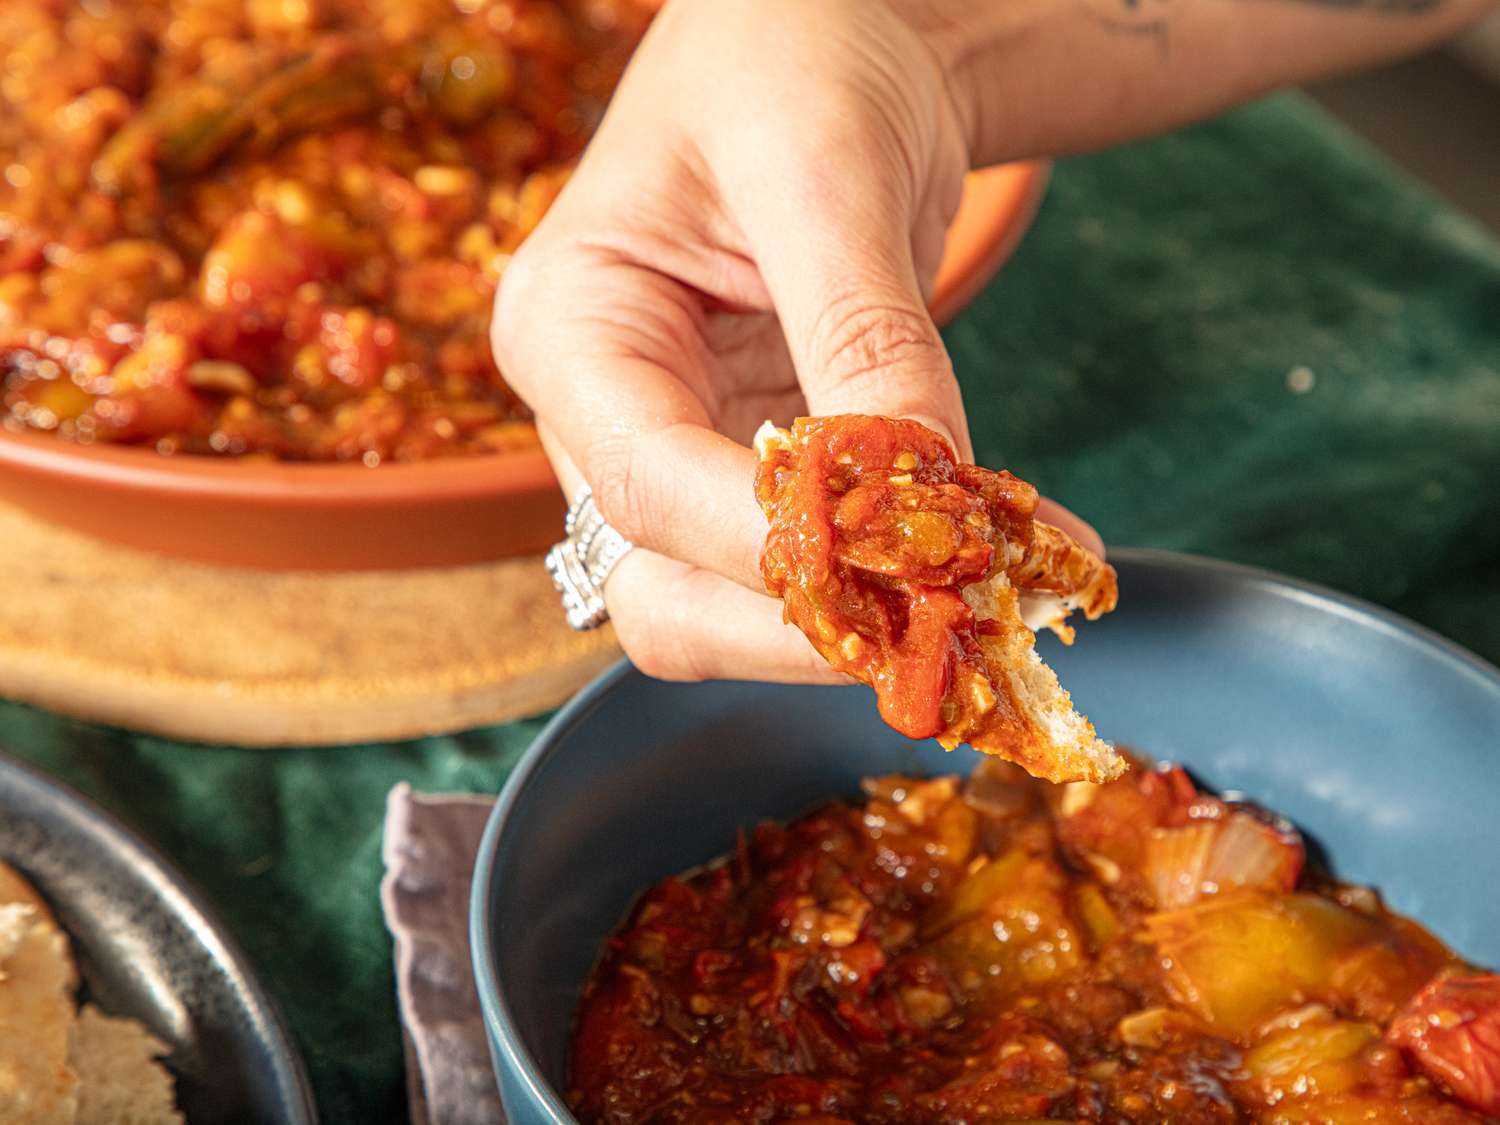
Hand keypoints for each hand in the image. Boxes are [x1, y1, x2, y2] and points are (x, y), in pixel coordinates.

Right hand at [493, 0, 1100, 681]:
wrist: (821, 32)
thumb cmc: (787, 53)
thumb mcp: (824, 171)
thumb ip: (862, 334)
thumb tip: (925, 494)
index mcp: (569, 329)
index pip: (650, 487)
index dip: (775, 548)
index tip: (914, 568)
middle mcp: (599, 415)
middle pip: (667, 593)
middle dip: (810, 627)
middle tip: (962, 619)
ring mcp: (671, 453)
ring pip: (734, 609)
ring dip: (861, 625)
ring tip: (1007, 591)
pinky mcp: (747, 467)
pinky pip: (803, 565)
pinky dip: (892, 582)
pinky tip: (997, 555)